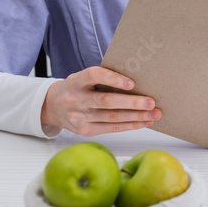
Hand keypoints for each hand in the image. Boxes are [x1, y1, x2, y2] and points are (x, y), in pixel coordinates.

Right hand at [40, 66, 161, 135]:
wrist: (53, 106)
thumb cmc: (77, 88)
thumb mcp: (83, 78)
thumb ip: (103, 78)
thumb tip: (136, 81)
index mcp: (76, 81)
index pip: (94, 76)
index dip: (113, 79)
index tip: (132, 83)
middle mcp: (76, 99)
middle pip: (107, 101)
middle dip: (132, 103)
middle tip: (151, 102)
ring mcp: (79, 117)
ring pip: (112, 117)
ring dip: (136, 117)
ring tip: (154, 114)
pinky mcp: (84, 130)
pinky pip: (111, 128)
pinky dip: (130, 125)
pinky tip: (143, 122)